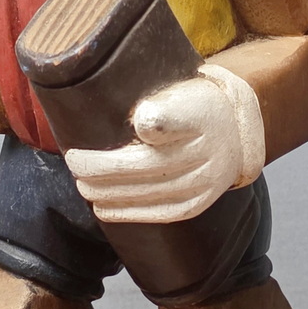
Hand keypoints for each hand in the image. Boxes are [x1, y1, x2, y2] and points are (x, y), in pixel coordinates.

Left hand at [65, 64, 263, 224]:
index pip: (167, 121)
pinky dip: (128, 213)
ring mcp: (204, 184)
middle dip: (103, 168)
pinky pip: (160, 213)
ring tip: (82, 186)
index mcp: (199, 120)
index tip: (117, 125)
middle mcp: (206, 155)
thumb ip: (162, 108)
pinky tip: (103, 209)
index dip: (148, 122)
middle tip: (74, 162)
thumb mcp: (183, 95)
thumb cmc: (197, 109)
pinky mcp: (197, 205)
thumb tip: (142, 123)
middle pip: (146, 165)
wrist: (234, 134)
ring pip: (148, 192)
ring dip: (109, 191)